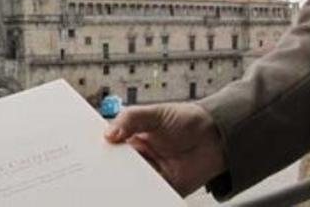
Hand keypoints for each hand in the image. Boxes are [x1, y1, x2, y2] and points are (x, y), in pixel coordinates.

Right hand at [104, 103, 225, 196]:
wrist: (218, 137)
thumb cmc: (187, 120)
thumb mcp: (155, 113)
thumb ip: (131, 119)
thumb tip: (109, 133)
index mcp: (131, 137)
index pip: (109, 145)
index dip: (100, 148)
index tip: (91, 150)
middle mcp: (139, 156)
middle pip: (116, 166)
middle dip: (108, 168)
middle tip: (102, 168)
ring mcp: (151, 173)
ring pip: (130, 182)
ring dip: (123, 184)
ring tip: (119, 180)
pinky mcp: (164, 188)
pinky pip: (150, 194)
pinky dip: (143, 195)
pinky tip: (138, 191)